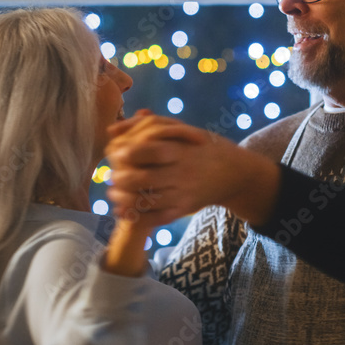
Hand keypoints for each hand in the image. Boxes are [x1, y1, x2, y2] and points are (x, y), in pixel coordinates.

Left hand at [105, 113, 279, 226]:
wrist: (233, 172)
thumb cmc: (199, 145)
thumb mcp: (178, 129)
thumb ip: (145, 126)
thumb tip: (111, 130)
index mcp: (180, 150)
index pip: (150, 151)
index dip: (129, 153)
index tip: (117, 154)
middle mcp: (182, 172)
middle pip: (144, 179)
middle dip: (121, 179)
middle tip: (112, 176)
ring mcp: (183, 193)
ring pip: (147, 201)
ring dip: (125, 199)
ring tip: (114, 193)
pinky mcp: (184, 209)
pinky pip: (158, 217)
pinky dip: (138, 217)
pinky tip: (124, 210)